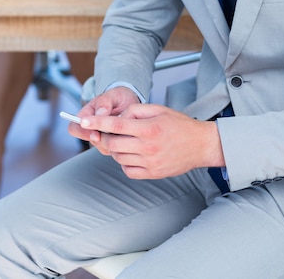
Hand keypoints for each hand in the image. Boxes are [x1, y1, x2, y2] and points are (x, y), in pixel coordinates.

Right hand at [67, 87, 139, 146]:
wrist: (129, 103)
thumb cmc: (118, 98)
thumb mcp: (112, 95)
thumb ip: (104, 102)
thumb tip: (99, 113)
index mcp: (85, 115)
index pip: (74, 128)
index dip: (83, 132)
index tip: (96, 132)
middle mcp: (91, 128)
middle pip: (88, 140)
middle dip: (101, 139)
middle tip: (115, 133)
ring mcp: (101, 137)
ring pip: (101, 146)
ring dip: (113, 141)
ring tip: (125, 129)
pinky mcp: (111, 144)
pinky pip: (112, 149)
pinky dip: (120, 144)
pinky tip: (128, 135)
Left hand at [74, 101, 225, 179]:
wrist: (200, 145)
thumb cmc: (179, 125)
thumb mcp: (159, 109)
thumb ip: (135, 110)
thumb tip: (118, 118)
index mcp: (149, 128)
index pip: (116, 125)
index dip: (97, 122)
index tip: (84, 121)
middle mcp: (148, 147)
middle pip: (113, 144)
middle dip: (106, 137)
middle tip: (110, 131)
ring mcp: (150, 163)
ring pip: (118, 157)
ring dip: (116, 149)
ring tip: (127, 141)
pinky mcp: (152, 174)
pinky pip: (127, 170)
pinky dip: (125, 162)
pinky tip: (133, 153)